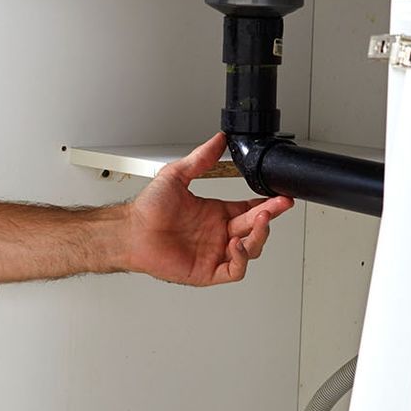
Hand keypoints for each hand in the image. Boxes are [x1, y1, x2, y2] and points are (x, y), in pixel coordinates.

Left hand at [125, 133, 293, 286]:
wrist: (131, 231)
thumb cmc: (147, 209)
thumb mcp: (177, 175)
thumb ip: (201, 158)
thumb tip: (218, 139)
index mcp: (215, 213)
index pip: (250, 210)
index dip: (267, 205)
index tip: (280, 197)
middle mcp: (218, 233)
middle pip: (255, 228)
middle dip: (270, 217)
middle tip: (278, 205)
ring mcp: (214, 253)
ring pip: (251, 250)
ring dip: (259, 236)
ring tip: (258, 221)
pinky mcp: (208, 271)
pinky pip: (234, 270)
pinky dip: (241, 259)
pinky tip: (237, 244)